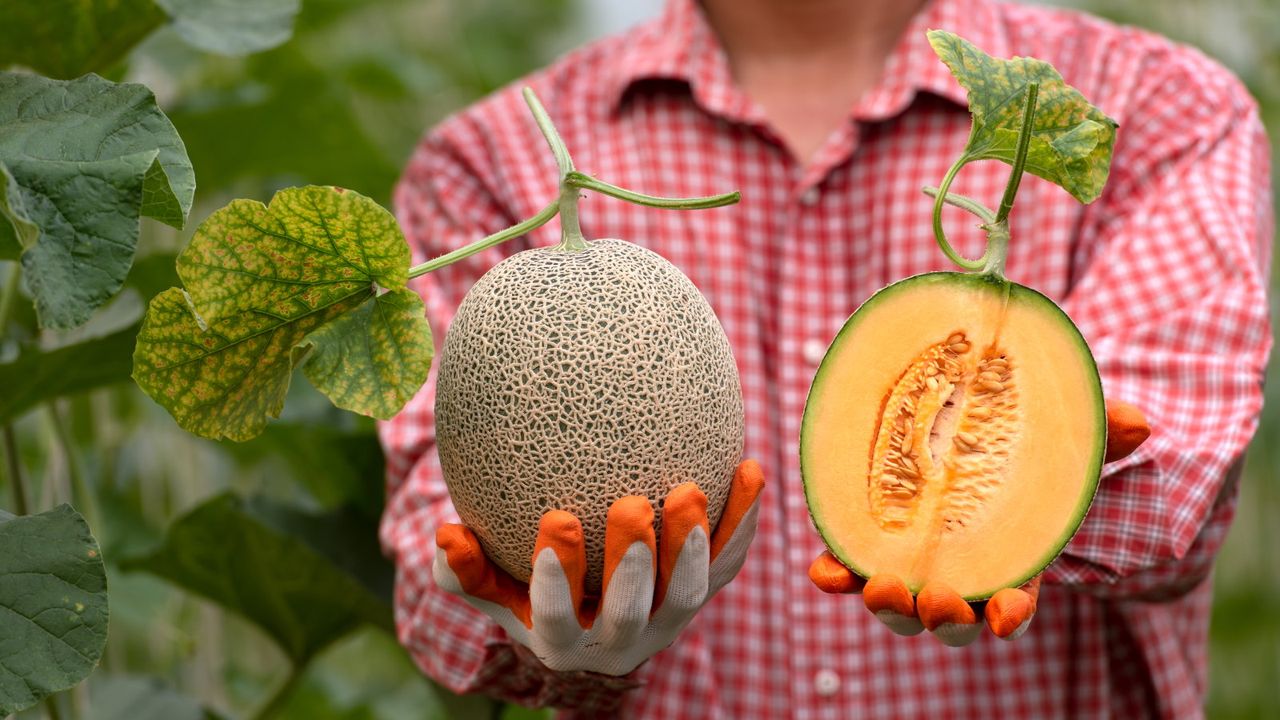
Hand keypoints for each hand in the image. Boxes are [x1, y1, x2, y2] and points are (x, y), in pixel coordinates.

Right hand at [433, 460, 764, 675]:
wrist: (587, 610)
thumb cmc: (522, 584)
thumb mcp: (486, 583)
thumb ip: (462, 566)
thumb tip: (443, 531)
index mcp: (562, 643)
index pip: (559, 620)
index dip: (558, 582)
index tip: (554, 524)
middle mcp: (619, 644)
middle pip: (632, 613)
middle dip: (634, 564)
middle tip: (632, 505)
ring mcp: (666, 622)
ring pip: (688, 595)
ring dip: (692, 548)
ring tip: (688, 492)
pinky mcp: (702, 594)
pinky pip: (728, 561)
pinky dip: (741, 520)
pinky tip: (751, 469)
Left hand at [809, 400, 1150, 645]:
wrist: (978, 437)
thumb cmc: (1029, 453)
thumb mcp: (1065, 441)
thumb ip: (1098, 434)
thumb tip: (1139, 421)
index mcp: (1011, 564)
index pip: (1014, 606)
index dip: (1010, 614)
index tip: (1006, 613)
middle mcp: (960, 577)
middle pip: (949, 622)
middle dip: (940, 619)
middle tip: (932, 599)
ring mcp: (913, 566)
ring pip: (898, 607)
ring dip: (885, 605)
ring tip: (873, 585)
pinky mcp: (871, 545)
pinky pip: (850, 571)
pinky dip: (836, 575)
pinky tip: (821, 571)